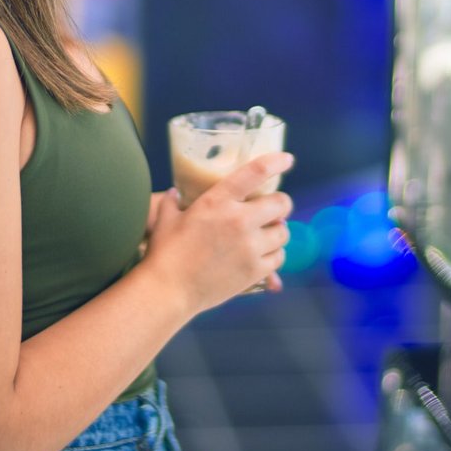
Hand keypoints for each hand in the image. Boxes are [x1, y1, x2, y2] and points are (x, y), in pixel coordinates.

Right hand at [142, 151, 293, 313]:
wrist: (169, 290)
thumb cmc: (164, 253)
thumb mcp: (166, 219)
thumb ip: (173, 202)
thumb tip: (175, 193)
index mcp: (218, 201)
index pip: (255, 173)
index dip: (275, 162)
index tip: (286, 159)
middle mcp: (239, 220)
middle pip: (280, 203)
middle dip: (281, 204)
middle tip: (274, 208)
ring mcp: (250, 247)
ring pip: (283, 232)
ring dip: (278, 230)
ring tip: (268, 233)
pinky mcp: (254, 270)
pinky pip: (279, 257)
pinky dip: (275, 254)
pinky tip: (265, 254)